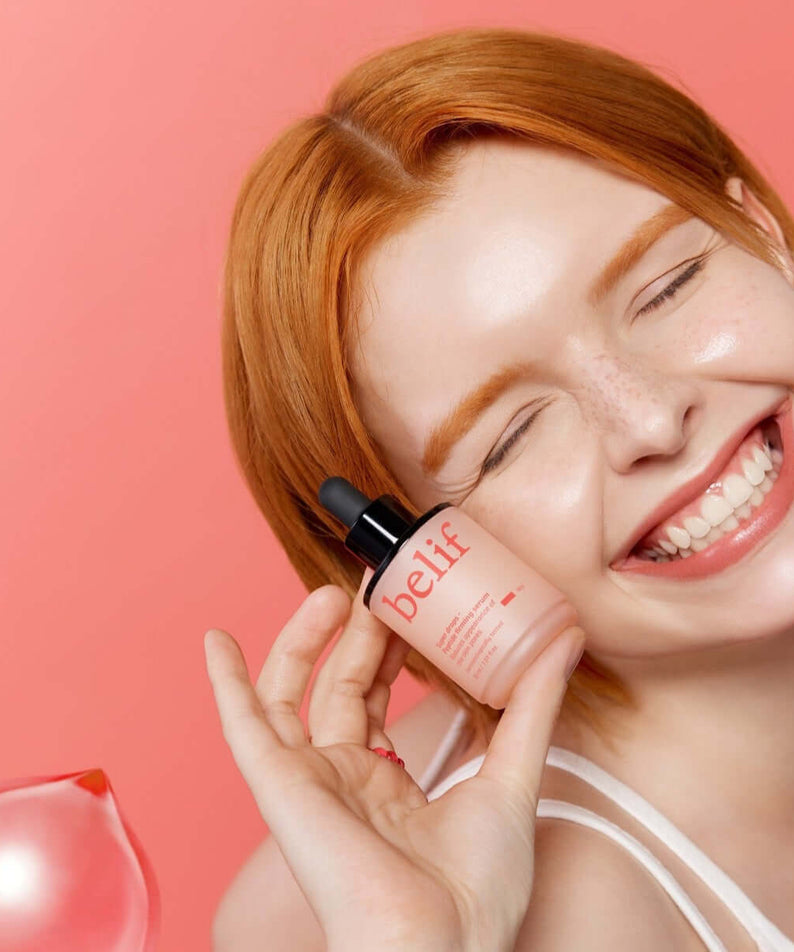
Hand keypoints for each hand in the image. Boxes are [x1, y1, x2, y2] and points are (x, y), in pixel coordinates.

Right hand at [203, 567, 584, 951]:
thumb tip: (564, 642)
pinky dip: (225, 683)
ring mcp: (309, 781)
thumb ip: (532, 708)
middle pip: (336, 688)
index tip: (401, 603)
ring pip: (290, 696)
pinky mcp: (280, 787)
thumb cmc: (477, 889)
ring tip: (331, 595)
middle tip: (376, 587)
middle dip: (355, 635)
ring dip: (302, 642)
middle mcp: (343, 780)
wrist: (443, 945)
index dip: (385, 650)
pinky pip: (242, 727)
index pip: (375, 699)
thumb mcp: (511, 778)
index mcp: (387, 786)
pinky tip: (217, 640)